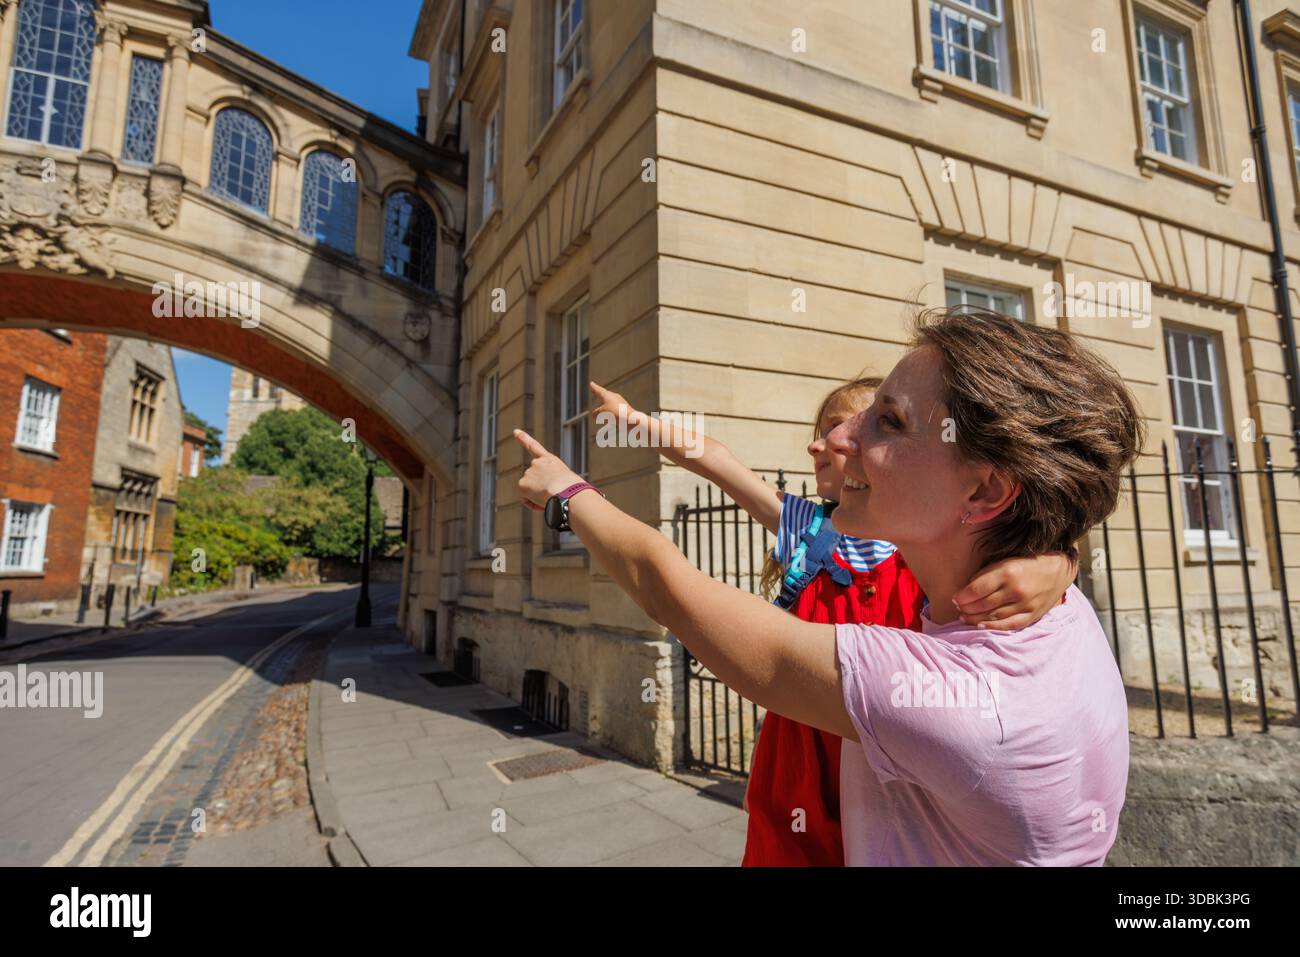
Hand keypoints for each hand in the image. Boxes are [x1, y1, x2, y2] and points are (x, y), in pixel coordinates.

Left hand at [514, 429, 582, 510]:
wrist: (567, 491)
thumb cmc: (574, 490)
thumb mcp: (568, 482)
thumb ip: (555, 484)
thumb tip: (550, 498)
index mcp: (550, 460)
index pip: (534, 447)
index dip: (524, 438)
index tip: (515, 431)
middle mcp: (537, 463)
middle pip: (534, 481)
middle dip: (540, 489)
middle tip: (554, 494)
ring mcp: (528, 473)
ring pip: (530, 491)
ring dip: (539, 497)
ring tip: (552, 497)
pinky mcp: (522, 484)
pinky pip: (526, 499)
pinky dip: (533, 503)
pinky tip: (543, 502)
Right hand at [590, 381, 650, 431]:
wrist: (631, 420)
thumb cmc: (616, 413)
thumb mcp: (601, 413)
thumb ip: (596, 413)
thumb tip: (595, 414)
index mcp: (608, 395)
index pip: (598, 390)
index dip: (594, 388)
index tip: (591, 384)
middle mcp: (614, 397)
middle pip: (605, 396)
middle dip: (600, 395)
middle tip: (595, 391)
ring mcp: (620, 404)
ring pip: (609, 406)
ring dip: (605, 409)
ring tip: (602, 414)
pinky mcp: (624, 411)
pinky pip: (615, 413)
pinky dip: (611, 417)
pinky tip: (611, 422)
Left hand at [953, 552, 1075, 629]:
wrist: (1059, 568)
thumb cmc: (1027, 561)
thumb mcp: (1006, 559)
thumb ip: (987, 573)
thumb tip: (965, 590)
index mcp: (1007, 571)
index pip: (977, 589)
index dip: (962, 596)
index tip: (955, 598)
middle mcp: (1016, 589)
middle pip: (983, 604)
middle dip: (966, 608)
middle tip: (958, 608)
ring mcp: (1025, 604)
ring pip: (993, 616)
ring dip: (975, 618)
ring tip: (964, 617)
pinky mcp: (1032, 615)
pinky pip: (1009, 625)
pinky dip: (993, 627)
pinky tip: (981, 625)